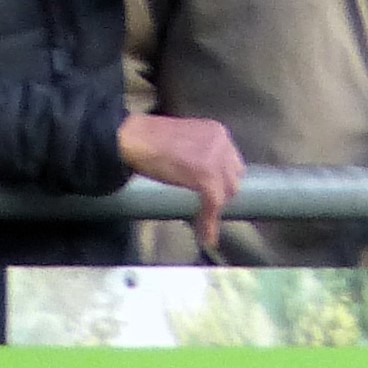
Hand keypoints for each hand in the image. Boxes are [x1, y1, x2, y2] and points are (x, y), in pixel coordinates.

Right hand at [116, 112, 243, 248]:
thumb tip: (202, 176)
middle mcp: (222, 142)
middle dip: (221, 194)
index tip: (213, 194)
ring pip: (225, 193)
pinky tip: (205, 235)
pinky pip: (213, 204)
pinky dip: (209, 221)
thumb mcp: (185, 139)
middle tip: (205, 207)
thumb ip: (200, 152)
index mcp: (217, 132)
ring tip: (203, 222)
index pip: (232, 163)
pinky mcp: (206, 175)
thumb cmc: (149, 139)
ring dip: (214, 208)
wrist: (133, 138)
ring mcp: (216, 158)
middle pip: (233, 178)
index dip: (223, 181)